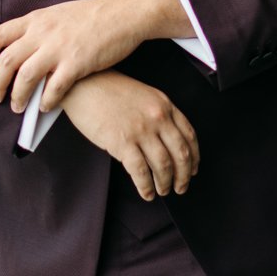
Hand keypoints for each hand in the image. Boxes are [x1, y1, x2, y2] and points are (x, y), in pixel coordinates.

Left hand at [0, 0, 190, 111]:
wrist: (122, 14)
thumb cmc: (91, 16)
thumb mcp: (56, 15)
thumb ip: (37, 30)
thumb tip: (20, 47)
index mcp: (35, 19)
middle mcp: (42, 33)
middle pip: (6, 61)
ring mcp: (59, 48)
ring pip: (25, 77)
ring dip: (17, 96)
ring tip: (17, 107)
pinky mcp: (77, 63)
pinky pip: (54, 88)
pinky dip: (46, 101)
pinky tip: (45, 108)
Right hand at [62, 71, 199, 200]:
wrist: (82, 84)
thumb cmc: (107, 88)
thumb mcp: (141, 94)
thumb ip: (156, 114)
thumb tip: (165, 142)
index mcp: (164, 104)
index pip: (189, 135)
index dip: (194, 157)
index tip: (192, 169)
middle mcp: (157, 117)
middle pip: (181, 154)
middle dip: (183, 176)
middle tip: (180, 187)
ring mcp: (141, 130)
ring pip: (163, 166)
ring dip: (165, 183)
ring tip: (162, 190)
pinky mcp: (123, 143)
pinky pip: (141, 172)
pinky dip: (146, 187)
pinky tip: (146, 192)